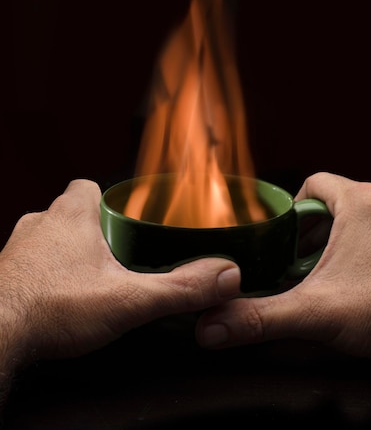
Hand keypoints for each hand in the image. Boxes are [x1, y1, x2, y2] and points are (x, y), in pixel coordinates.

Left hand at [0, 180, 239, 378]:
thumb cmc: (51, 308)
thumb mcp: (128, 299)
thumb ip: (180, 288)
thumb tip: (224, 275)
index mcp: (70, 216)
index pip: (86, 185)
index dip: (105, 198)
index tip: (123, 218)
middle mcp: (39, 225)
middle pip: (69, 213)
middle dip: (91, 231)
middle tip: (113, 258)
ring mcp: (17, 250)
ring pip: (46, 239)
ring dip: (65, 253)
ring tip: (86, 281)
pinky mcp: (4, 275)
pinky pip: (27, 265)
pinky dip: (43, 276)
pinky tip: (56, 300)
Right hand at [196, 172, 370, 356]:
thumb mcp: (315, 312)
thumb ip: (259, 318)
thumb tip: (213, 324)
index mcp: (360, 203)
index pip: (313, 182)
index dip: (290, 209)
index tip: (279, 238)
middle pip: (329, 204)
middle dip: (306, 235)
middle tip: (293, 264)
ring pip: (348, 224)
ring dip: (327, 248)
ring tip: (314, 278)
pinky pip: (366, 240)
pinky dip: (349, 258)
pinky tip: (342, 288)